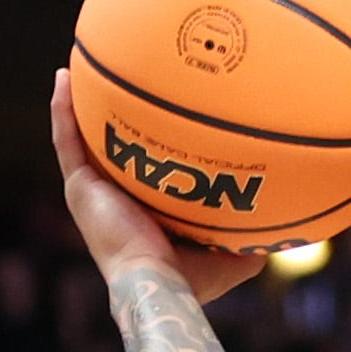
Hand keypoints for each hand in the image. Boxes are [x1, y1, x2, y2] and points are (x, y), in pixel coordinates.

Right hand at [51, 70, 267, 304]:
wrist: (157, 284)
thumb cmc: (191, 281)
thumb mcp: (231, 257)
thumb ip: (252, 237)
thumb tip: (287, 225)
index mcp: (142, 211)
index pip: (142, 170)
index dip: (146, 145)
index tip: (159, 115)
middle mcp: (114, 199)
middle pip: (108, 149)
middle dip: (110, 119)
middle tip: (117, 81)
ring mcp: (93, 192)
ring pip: (81, 138)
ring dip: (77, 103)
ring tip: (78, 66)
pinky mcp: (79, 187)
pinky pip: (67, 140)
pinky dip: (63, 109)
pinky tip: (64, 77)